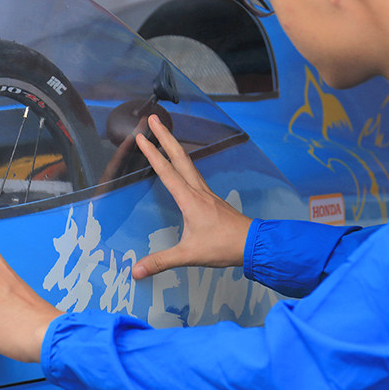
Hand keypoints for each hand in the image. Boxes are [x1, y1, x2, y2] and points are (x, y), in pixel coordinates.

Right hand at [131, 114, 251, 279]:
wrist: (252, 244)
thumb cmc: (223, 246)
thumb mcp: (189, 254)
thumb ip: (161, 261)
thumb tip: (136, 271)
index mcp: (189, 199)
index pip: (166, 172)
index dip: (152, 154)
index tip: (140, 137)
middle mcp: (197, 191)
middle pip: (179, 157)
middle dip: (165, 136)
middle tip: (153, 118)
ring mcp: (206, 193)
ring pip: (188, 163)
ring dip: (174, 147)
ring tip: (165, 134)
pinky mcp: (211, 199)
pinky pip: (194, 174)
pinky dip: (184, 162)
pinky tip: (183, 166)